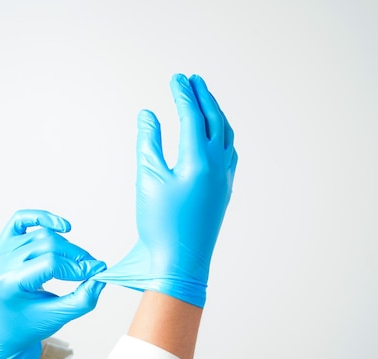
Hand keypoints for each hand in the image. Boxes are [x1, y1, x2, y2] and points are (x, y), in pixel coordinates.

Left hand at [0, 209, 106, 358]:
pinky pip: (21, 219)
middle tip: (91, 266)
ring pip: (41, 234)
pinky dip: (42, 218)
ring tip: (76, 260)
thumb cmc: (28, 324)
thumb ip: (82, 299)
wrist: (6, 328)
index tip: (96, 272)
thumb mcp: (57, 318)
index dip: (77, 266)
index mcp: (9, 284)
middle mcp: (0, 264)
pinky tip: (62, 227)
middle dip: (75, 255)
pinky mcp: (2, 243)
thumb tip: (100, 276)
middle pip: (47, 244)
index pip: (50, 264)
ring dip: (64, 244)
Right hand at [95, 74, 237, 306]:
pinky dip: (223, 134)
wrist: (181, 262)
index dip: (182, 94)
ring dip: (216, 113)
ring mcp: (225, 178)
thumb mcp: (147, 179)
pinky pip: (230, 152)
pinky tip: (216, 134)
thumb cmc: (160, 224)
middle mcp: (218, 165)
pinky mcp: (225, 190)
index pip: (192, 116)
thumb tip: (148, 114)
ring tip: (205, 99)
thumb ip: (148, 142)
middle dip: (203, 96)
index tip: (176, 78)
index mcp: (198, 160)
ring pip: (226, 134)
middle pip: (215, 119)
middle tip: (192, 79)